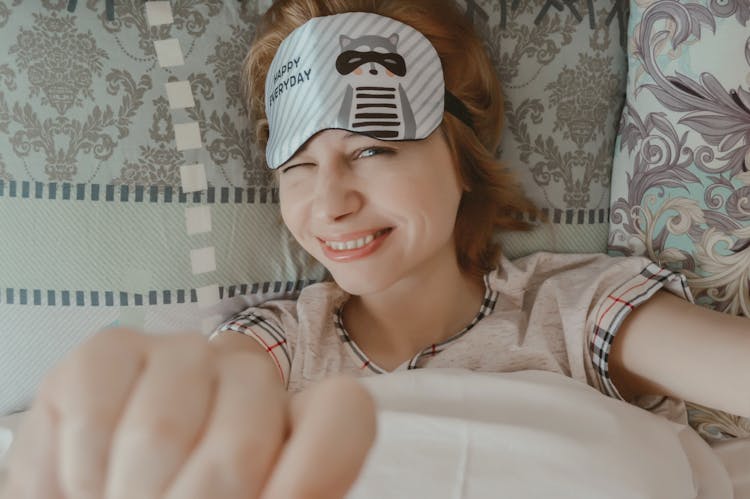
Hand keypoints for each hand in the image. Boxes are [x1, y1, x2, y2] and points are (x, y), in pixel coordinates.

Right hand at [1, 328, 376, 498]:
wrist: (103, 496)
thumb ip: (290, 491)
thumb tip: (291, 490)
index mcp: (300, 427)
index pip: (343, 414)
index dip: (311, 473)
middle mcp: (249, 378)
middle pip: (245, 434)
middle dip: (201, 498)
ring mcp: (182, 356)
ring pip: (160, 430)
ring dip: (135, 493)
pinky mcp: (108, 352)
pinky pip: (94, 415)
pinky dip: (82, 476)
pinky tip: (88, 484)